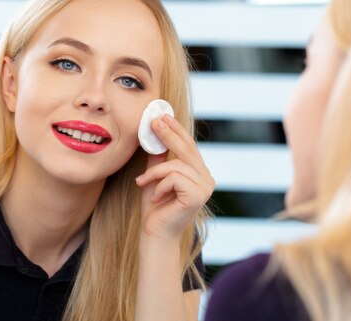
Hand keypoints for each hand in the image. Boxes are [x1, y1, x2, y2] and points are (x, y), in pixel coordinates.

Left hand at [135, 114, 214, 239]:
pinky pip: (174, 177)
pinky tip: (157, 198)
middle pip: (187, 149)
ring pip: (177, 164)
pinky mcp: (198, 195)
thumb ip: (159, 158)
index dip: (176, 129)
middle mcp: (207, 179)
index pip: (189, 146)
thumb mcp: (155, 176)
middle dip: (169, 134)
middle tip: (154, 122)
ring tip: (143, 183)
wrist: (155, 235)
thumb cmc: (155, 208)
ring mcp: (205, 187)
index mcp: (200, 173)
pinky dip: (159, 185)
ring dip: (155, 173)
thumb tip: (155, 131)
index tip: (162, 115)